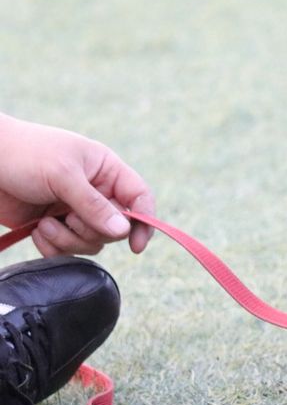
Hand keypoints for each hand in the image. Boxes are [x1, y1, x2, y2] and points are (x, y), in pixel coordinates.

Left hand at [0, 114, 154, 255]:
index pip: (139, 197)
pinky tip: (36, 231)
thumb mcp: (63, 175)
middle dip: (91, 230)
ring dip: (68, 239)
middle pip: (115, 228)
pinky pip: (67, 250)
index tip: (136, 245)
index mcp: (106, 171)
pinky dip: (53, 247)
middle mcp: (96, 192)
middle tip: (68, 218)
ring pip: (91, 243)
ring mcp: (75, 211)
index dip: (144, 221)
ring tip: (44, 223)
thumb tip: (124, 230)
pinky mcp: (55, 227)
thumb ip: (94, 205)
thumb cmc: (24, 154)